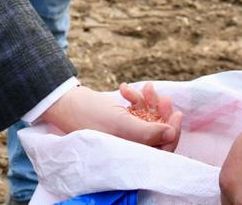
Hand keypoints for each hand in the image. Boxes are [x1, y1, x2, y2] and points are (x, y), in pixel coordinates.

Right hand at [41, 84, 181, 150]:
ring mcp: (126, 133)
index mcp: (131, 154)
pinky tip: (124, 89)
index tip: (176, 114)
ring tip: (144, 87)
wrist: (66, 102)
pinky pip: (137, 110)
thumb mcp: (120, 124)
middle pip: (157, 132)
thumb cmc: (90, 114)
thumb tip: (171, 134)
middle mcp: (131, 146)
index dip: (171, 133)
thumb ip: (147, 132)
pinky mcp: (121, 120)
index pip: (161, 150)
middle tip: (160, 96)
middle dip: (160, 112)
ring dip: (148, 101)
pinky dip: (135, 98)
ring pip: (149, 118)